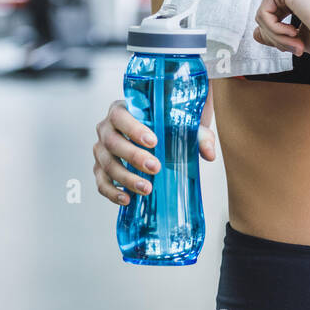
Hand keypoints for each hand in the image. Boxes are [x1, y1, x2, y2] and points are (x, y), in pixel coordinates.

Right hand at [93, 99, 215, 206]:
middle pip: (112, 142)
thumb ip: (198, 134)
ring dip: (126, 178)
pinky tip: (127, 199)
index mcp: (121, 110)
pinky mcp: (100, 169)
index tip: (154, 142)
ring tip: (147, 189)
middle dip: (134, 156)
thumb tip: (210, 154)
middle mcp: (105, 128)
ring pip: (106, 165)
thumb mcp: (182, 125)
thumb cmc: (165, 126)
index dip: (134, 129)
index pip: (121, 117)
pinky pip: (101, 182)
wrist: (154, 138)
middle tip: (156, 167)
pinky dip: (112, 193)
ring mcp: (100, 150)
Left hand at [251, 0, 309, 58]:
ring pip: (262, 17)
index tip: (298, 46)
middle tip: (298, 47)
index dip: (280, 37)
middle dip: (277, 38)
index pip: (272, 15)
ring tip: (297, 42)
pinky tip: (294, 32)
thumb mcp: (296, 37)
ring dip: (278, 37)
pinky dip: (276, 32)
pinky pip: (263, 15)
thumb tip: (255, 33)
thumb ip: (275, 33)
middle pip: (265, 16)